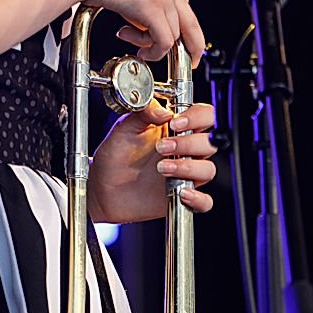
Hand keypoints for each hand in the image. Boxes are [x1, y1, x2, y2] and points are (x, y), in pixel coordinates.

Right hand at [80, 0, 204, 67]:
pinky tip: (140, 52)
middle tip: (190, 60)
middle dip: (193, 45)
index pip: (180, 3)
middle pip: (191, 22)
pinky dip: (154, 52)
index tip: (172, 37)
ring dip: (154, 47)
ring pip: (174, 35)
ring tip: (137, 48)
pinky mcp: (154, 10)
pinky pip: (164, 42)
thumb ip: (132, 0)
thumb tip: (130, 20)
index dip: (177, 24)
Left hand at [87, 101, 216, 223]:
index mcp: (175, 128)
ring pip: (208, 169)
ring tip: (162, 167)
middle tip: (162, 147)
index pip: (204, 116)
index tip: (176, 123)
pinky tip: (181, 192)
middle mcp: (184, 150)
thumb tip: (163, 110)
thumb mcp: (125, 126)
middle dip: (188, 143)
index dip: (197, 117)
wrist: (103, 184)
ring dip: (188, 168)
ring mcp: (185, 173)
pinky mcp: (182, 196)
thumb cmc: (116, 153)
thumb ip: (144, 112)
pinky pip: (204, 202)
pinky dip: (198, 198)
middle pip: (209, 142)